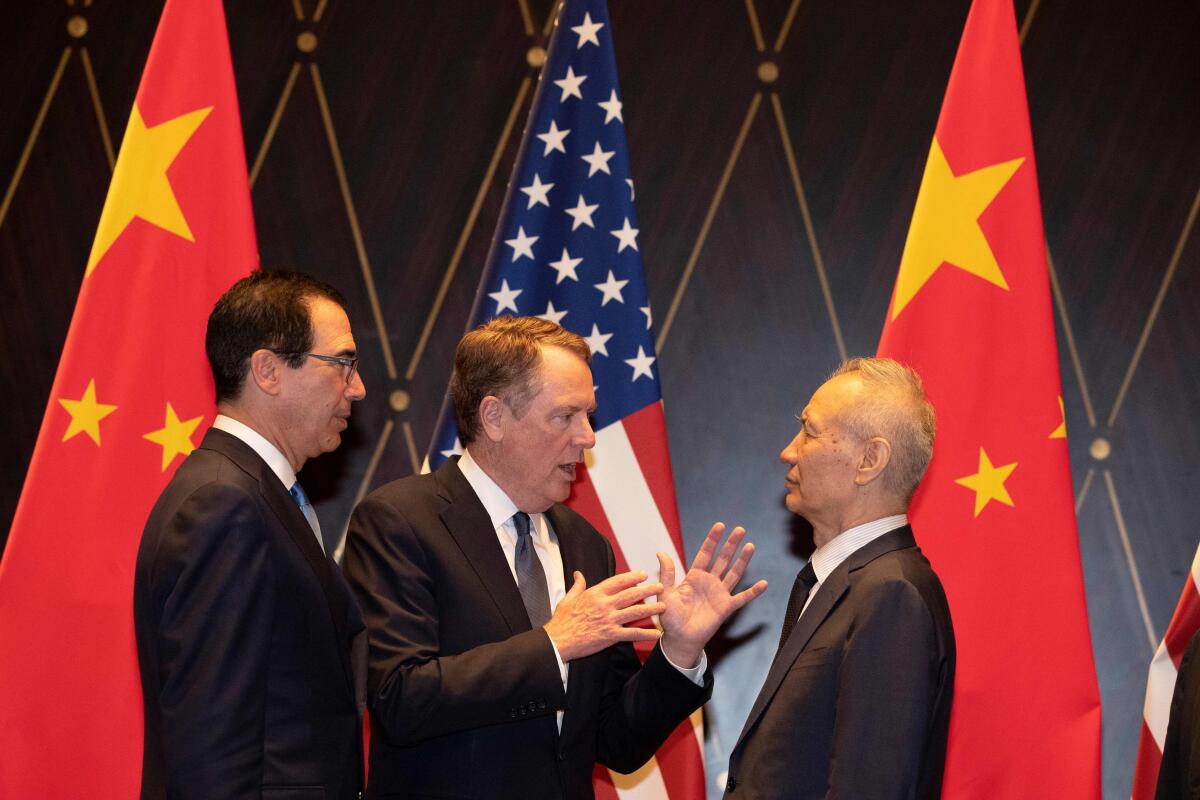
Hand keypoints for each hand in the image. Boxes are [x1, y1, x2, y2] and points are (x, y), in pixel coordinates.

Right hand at [544, 570, 665, 661]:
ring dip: (651, 608)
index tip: (643, 574)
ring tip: (663, 606)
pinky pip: (632, 633)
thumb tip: (578, 574)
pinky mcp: (611, 636)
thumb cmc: (561, 621)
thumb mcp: (567, 599)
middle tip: (660, 586)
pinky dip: (646, 633)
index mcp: (595, 594)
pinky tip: (656, 633)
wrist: (558, 641)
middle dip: (647, 590)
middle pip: (631, 594)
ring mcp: (609, 620)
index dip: (632, 577)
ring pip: (635, 611)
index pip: (618, 581)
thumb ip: (577, 586)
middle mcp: (604, 605)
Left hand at [657, 522, 767, 667]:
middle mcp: (709, 582)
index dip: (712, 540)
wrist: (680, 639)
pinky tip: (763, 583)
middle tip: (739, 529)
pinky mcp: (726, 607)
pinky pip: (742, 598)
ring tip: (750, 545)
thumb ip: (666, 574)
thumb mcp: (665, 593)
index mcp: (694, 576)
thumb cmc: (670, 618)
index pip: (705, 554)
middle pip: (722, 559)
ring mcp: (719, 593)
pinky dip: (753, 592)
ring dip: (742, 560)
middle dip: (730, 544)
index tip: (720, 526)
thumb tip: (661, 553)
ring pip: (734, 573)